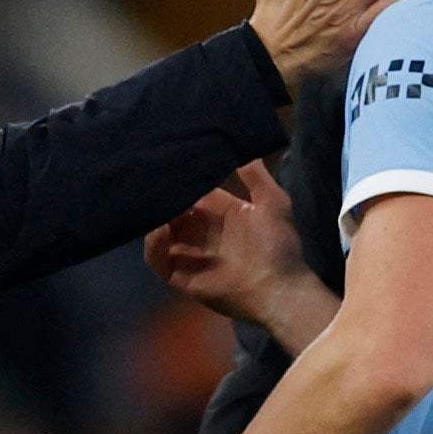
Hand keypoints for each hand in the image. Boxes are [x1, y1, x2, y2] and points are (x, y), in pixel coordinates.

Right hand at [144, 160, 309, 326]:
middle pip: (174, 211)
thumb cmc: (278, 245)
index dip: (183, 181)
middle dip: (165, 199)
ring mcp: (191, 255)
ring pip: (161, 233)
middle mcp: (204, 232)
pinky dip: (153, 245)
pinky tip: (158, 229)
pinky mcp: (182, 277)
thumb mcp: (273, 201)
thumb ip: (255, 174)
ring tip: (155, 206)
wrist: (280, 289)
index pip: (194, 192)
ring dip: (155, 220)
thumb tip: (237, 145)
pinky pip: (158, 260)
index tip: (170, 166)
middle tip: (156, 186)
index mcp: (223, 213)